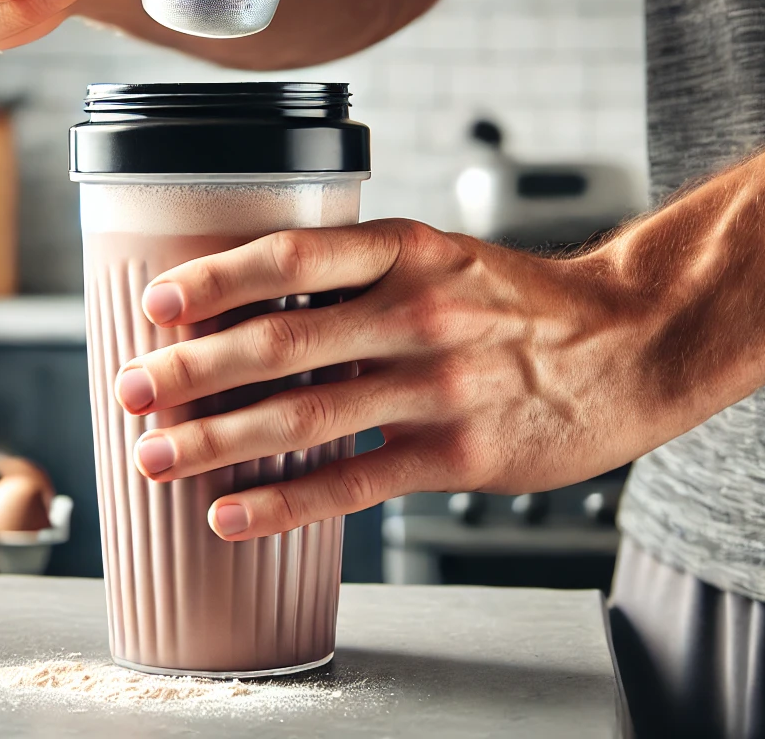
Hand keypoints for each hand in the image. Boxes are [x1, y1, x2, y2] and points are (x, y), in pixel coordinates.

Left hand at [114, 219, 683, 541]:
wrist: (635, 345)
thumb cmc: (521, 303)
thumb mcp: (446, 258)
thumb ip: (361, 279)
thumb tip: (250, 312)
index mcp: (409, 250)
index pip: (296, 257)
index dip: (219, 279)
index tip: (157, 302)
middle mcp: (420, 311)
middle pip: (283, 343)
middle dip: (193, 370)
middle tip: (129, 388)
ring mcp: (441, 386)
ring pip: (306, 416)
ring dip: (218, 439)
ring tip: (155, 456)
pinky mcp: (459, 455)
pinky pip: (353, 482)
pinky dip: (283, 501)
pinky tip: (231, 514)